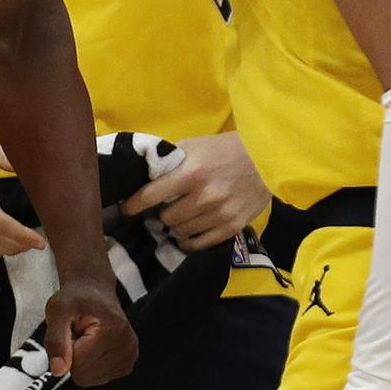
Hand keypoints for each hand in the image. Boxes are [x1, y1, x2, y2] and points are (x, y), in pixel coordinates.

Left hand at [43, 266, 136, 385]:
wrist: (95, 291)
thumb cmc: (75, 299)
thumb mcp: (57, 310)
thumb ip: (55, 340)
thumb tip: (58, 371)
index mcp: (112, 331)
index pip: (76, 366)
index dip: (65, 350)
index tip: (70, 331)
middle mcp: (127, 346)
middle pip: (83, 376)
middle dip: (74, 357)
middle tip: (77, 334)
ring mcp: (130, 357)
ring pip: (90, 380)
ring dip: (82, 361)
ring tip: (85, 338)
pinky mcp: (127, 364)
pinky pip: (99, 379)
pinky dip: (91, 365)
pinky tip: (94, 346)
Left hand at [120, 132, 269, 251]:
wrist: (264, 159)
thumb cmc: (224, 149)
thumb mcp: (194, 146)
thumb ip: (171, 162)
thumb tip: (144, 175)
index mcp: (191, 172)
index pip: (152, 195)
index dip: (135, 204)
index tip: (126, 209)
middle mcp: (204, 196)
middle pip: (167, 217)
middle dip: (162, 213)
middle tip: (165, 207)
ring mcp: (220, 213)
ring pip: (182, 231)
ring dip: (177, 225)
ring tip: (180, 216)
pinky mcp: (233, 226)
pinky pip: (201, 243)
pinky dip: (190, 240)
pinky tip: (187, 234)